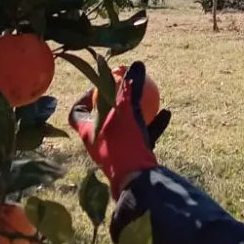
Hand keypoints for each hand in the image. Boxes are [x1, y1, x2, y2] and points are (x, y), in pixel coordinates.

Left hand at [69, 62, 170, 197]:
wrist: (137, 180)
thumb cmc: (124, 142)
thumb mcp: (128, 110)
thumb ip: (132, 87)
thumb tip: (137, 63)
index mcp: (87, 131)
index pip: (76, 112)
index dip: (83, 98)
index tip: (98, 87)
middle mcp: (97, 143)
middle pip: (102, 118)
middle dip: (115, 103)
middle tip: (126, 90)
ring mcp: (114, 153)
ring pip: (124, 128)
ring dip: (138, 113)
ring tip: (152, 99)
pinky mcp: (131, 160)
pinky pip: (140, 138)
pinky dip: (151, 126)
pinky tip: (166, 114)